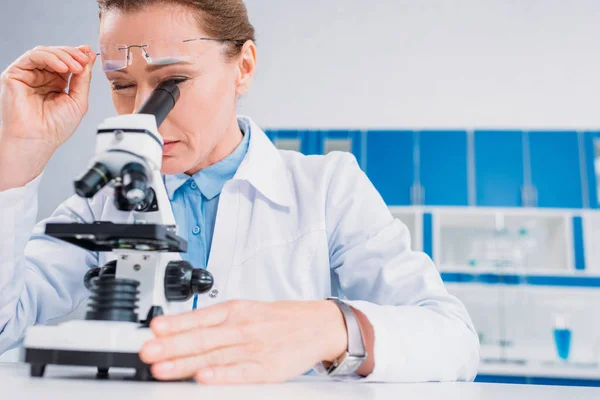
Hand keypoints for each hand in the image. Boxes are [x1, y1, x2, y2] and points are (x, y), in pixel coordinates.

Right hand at [0, 45, 95, 189]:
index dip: (78, 56)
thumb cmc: (55, 127)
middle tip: (84, 60)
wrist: (38, 139)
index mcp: (56, 84)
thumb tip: (89, 57)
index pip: (67, 62)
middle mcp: (41, 78)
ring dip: (64, 55)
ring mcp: (28, 75)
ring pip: (45, 52)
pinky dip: (50, 58)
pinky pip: (33, 57)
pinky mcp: (15, 74)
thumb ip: (83, 78)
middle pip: (57, 55)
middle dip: (73, 55)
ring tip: (76, 66)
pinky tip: (63, 67)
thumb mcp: (78, 100)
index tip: (89, 54)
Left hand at [139, 300, 349, 383]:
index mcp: (234, 311)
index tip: (152, 330)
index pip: (198, 318)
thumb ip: (214, 322)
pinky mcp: (267, 370)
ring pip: (215, 356)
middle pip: (201, 338)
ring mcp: (253, 349)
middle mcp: (241, 328)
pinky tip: (203, 378)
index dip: (174, 325)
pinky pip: (240, 373)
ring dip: (186, 363)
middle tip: (147, 351)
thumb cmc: (277, 318)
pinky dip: (221, 376)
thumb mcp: (245, 310)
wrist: (316, 324)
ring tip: (162, 368)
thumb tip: (177, 330)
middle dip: (171, 346)